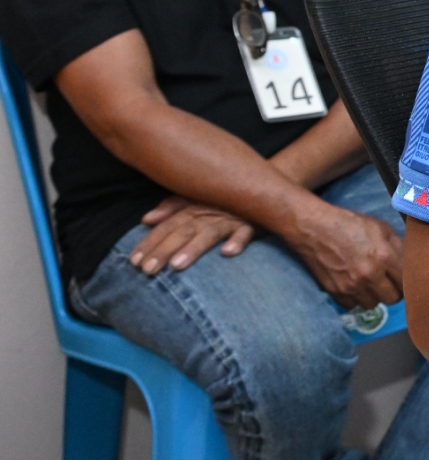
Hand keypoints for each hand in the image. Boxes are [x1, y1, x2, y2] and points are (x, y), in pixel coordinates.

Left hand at [129, 196, 253, 274]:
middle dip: (164, 250)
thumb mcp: (198, 200)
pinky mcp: (253, 224)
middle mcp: (210, 211)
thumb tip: (146, 219)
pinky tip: (227, 253)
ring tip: (177, 266)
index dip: (150, 243)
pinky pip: (246, 232)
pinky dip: (237, 241)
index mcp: (194, 207)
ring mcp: (232, 217)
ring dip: (193, 248)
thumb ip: (173, 208)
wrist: (265, 188)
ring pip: (209, 232)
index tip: (133, 262)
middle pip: (183, 230)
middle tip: (147, 271)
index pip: (167, 226)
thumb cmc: (225, 200)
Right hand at [285, 202, 403, 307]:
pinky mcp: (335, 292)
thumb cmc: (351, 224)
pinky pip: (353, 306)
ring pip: (373, 304)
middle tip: (389, 282)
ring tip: (370, 283)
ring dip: (374, 296)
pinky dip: (355, 298)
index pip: (406, 283)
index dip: (407, 281)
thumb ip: (398, 247)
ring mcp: (351, 286)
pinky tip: (355, 285)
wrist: (316, 228)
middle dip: (393, 291)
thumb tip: (410, 264)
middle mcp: (369, 275)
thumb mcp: (381, 228)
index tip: (403, 278)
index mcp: (384, 257)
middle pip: (392, 299)